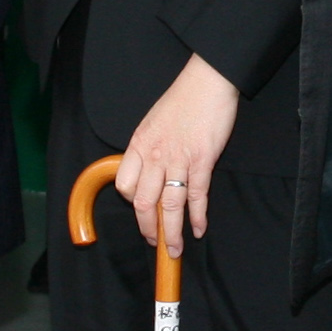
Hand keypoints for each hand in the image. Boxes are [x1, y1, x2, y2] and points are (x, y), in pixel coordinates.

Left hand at [113, 54, 241, 253]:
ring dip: (171, 232)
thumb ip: (147, 148)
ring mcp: (178, 159)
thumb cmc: (182, 100)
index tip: (141, 211)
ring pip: (170, 206)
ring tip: (174, 249)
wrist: (207, 82)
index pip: (124, 185)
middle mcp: (154, 155)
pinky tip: (198, 229)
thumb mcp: (152, 122)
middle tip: (155, 243)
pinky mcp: (202, 160)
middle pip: (144, 202)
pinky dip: (197, 216)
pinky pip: (197, 196)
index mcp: (139, 144)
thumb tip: (147, 171)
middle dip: (148, 228)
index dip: (131, 203)